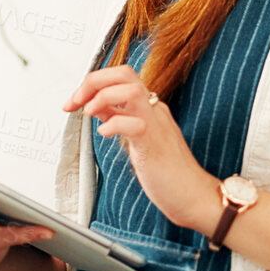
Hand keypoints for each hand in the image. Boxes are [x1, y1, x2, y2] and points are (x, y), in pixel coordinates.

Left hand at [64, 65, 220, 234]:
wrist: (195, 197)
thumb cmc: (168, 173)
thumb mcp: (137, 138)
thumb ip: (119, 118)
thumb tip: (96, 105)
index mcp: (149, 107)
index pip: (120, 76)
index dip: (92, 83)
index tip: (74, 101)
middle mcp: (154, 110)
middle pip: (125, 73)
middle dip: (94, 80)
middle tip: (75, 101)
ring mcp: (156, 125)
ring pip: (131, 90)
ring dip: (102, 97)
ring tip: (89, 113)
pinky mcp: (154, 145)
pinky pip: (134, 124)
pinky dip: (113, 124)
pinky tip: (104, 134)